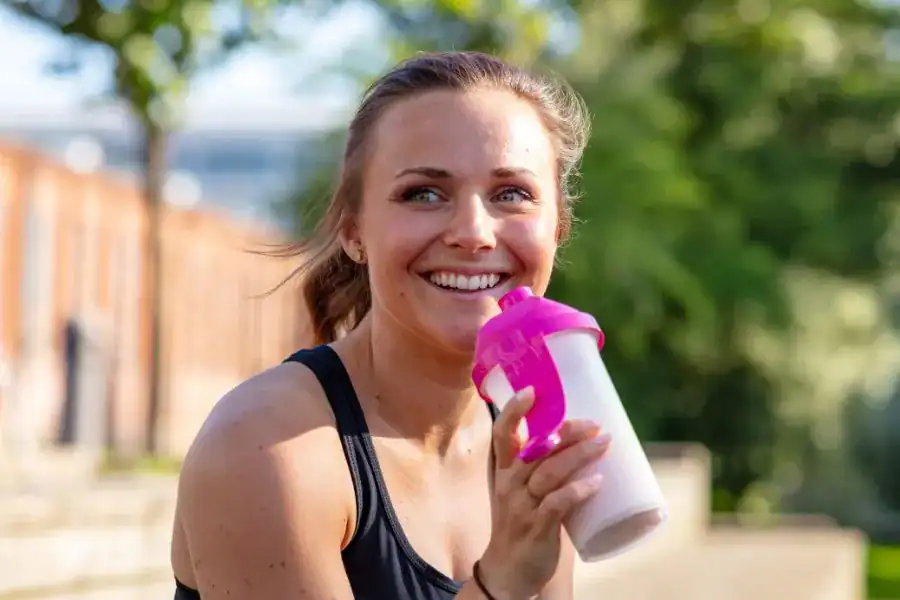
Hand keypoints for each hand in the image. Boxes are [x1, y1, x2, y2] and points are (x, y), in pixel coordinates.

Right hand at [477, 387, 610, 598]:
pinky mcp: (537, 527)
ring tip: (604, 444)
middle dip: (566, 432)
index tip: (532, 391)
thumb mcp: (522, 489)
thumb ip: (544, 466)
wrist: (509, 571)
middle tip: (594, 423)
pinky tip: (596, 482)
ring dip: (579, 456)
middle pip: (536, 449)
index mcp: (505, 469)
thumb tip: (583, 439)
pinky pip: (558, 504)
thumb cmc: (522, 522)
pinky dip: (578, 491)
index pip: (503, 433)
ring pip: (550, 472)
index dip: (515, 410)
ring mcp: (522, 505)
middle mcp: (510, 483)